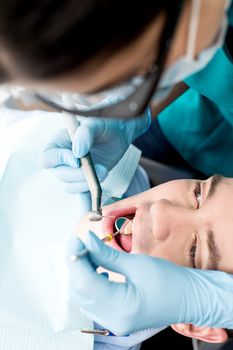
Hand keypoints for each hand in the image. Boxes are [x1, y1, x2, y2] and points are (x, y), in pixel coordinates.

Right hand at [41, 108, 150, 192]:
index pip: (48, 157)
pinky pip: (82, 194)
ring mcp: (75, 171)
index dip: (59, 160)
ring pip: (71, 186)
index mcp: (60, 142)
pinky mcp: (87, 180)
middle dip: (78, 175)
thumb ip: (85, 133)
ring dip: (86, 184)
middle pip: (60, 175)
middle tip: (98, 170)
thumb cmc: (106, 123)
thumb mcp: (96, 123)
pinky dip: (86, 202)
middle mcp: (64, 159)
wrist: (121, 132)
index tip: (77, 160)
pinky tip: (93, 209)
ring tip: (104, 172)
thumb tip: (77, 152)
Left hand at [68, 232, 232, 334]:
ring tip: (89, 252)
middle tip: (82, 242)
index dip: (77, 257)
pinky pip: (94, 300)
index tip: (77, 238)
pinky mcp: (116, 317)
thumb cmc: (171, 281)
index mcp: (121, 308)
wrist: (190, 297)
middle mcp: (114, 320)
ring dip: (82, 272)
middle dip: (77, 264)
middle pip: (80, 290)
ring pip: (84, 296)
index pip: (85, 281)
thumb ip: (107, 254)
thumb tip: (87, 242)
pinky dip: (91, 282)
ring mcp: (114, 322)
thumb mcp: (137, 263)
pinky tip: (98, 268)